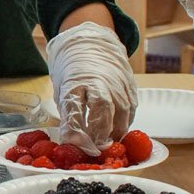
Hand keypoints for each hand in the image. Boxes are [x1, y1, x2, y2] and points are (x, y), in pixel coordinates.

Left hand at [47, 21, 136, 154]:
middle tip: (96, 149)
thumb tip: (72, 142)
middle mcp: (99, 80)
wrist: (91, 44)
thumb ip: (69, 114)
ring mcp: (118, 82)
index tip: (76, 145)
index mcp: (75, 80)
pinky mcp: (130, 85)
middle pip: (103, 110)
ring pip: (122, 112)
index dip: (75, 129)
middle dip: (99, 134)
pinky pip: (131, 109)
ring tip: (108, 144)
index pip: (74, 107)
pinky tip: (118, 132)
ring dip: (115, 132)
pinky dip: (125, 123)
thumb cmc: (73, 71)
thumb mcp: (62, 90)